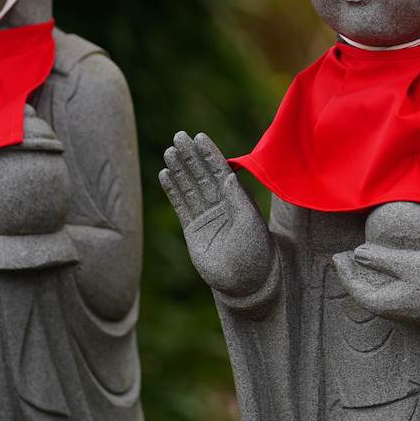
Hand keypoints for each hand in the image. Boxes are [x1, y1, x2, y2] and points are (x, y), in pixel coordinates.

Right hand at [159, 131, 273, 297]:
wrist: (246, 283)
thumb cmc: (255, 253)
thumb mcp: (250, 223)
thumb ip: (238, 199)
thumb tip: (229, 175)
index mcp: (238, 199)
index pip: (221, 171)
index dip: (210, 154)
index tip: (199, 137)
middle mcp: (222, 204)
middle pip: (202, 175)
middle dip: (191, 156)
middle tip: (178, 136)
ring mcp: (207, 217)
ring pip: (190, 187)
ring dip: (179, 170)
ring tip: (168, 151)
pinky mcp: (194, 231)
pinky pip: (181, 206)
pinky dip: (172, 191)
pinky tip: (164, 175)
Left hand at [332, 244, 419, 326]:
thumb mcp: (408, 264)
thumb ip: (381, 258)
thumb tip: (357, 253)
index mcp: (386, 304)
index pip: (357, 289)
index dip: (345, 272)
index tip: (337, 256)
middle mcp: (395, 311)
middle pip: (366, 293)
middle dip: (354, 274)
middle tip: (344, 256)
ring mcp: (407, 310)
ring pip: (380, 293)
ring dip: (370, 276)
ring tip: (363, 259)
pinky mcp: (418, 306)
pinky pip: (392, 293)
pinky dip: (385, 279)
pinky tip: (388, 268)